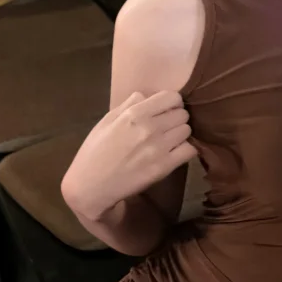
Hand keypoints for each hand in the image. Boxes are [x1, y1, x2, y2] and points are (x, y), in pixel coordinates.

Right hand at [62, 90, 196, 219]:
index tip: (165, 109)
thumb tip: (146, 96)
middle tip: (167, 126)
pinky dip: (185, 150)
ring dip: (180, 134)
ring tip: (170, 140)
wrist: (91, 186)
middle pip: (182, 114)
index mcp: (134, 114)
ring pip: (187, 131)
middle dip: (176, 118)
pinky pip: (190, 150)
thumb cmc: (94, 152)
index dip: (171, 102)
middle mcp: (150, 127)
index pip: (172, 97)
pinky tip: (174, 153)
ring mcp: (159, 148)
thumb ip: (127, 105)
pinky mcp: (165, 167)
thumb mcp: (105, 121)